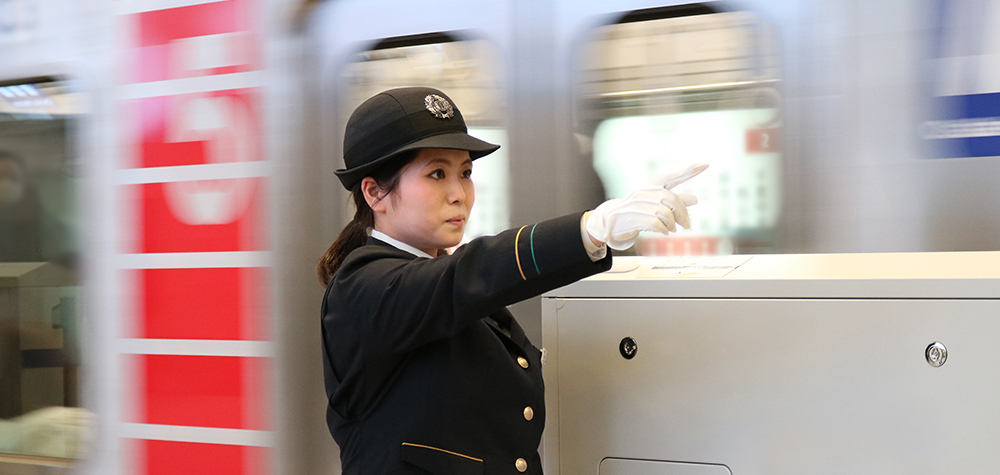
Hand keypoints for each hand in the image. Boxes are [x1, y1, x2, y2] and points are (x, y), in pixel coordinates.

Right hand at [586, 163, 706, 249]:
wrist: (612, 221)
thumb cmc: (638, 210)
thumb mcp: (656, 203)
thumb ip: (676, 200)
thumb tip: (695, 199)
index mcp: (652, 184)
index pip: (672, 175)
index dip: (688, 170)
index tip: (705, 163)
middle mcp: (645, 191)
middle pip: (673, 200)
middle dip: (683, 214)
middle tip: (687, 224)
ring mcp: (638, 204)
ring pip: (666, 214)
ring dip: (673, 224)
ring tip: (672, 229)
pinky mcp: (634, 217)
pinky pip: (658, 224)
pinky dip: (665, 230)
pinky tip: (665, 231)